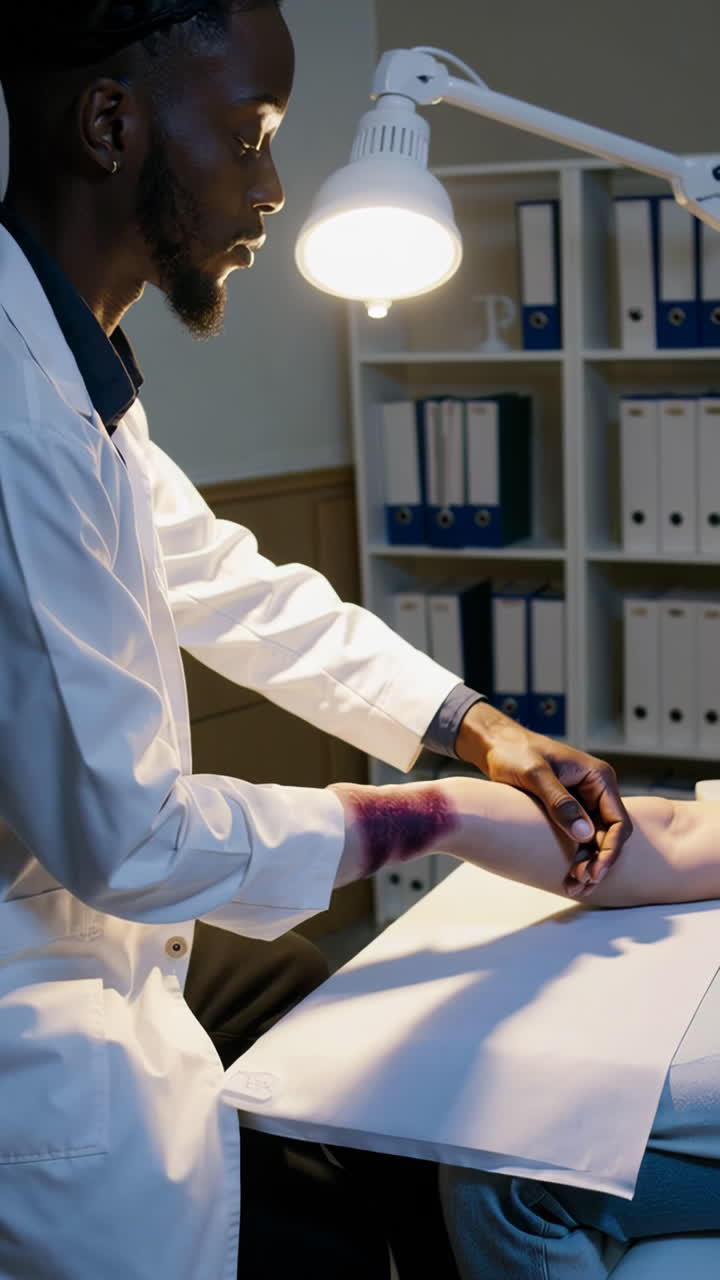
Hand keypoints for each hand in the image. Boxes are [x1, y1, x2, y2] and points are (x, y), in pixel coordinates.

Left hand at [455, 702, 632, 895]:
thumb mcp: (535, 775)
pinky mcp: (569, 809)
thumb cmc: (515, 752)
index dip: (610, 849)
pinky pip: (580, 837)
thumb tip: (584, 835)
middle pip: (610, 835)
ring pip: (596, 840)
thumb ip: (559, 802)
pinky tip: (569, 876)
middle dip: (599, 862)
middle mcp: (597, 790)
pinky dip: (577, 857)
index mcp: (598, 777)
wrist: (495, 744)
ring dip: (588, 864)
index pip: (619, 821)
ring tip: (574, 887)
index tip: (595, 871)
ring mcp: (584, 800)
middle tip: (581, 884)